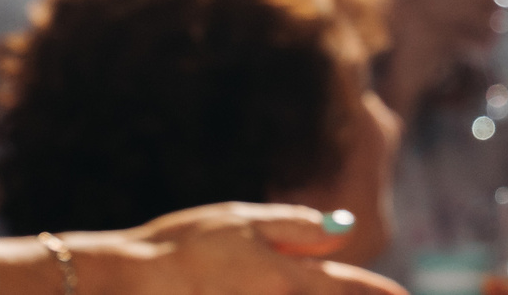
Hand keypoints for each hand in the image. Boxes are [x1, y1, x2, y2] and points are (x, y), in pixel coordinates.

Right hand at [0, 205, 404, 294]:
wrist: (125, 280)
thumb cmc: (183, 243)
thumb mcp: (244, 220)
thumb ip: (296, 228)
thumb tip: (342, 232)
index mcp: (285, 276)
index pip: (347, 287)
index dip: (378, 293)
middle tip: (383, 294)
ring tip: (297, 285)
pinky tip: (268, 291)